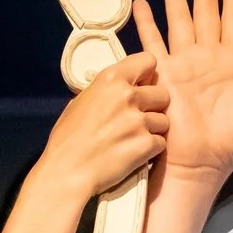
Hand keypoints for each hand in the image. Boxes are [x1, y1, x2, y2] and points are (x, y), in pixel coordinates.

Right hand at [43, 53, 170, 199]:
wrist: (67, 171)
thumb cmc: (67, 139)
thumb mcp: (80, 102)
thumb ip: (104, 92)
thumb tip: (118, 88)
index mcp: (110, 79)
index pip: (148, 61)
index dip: (147, 74)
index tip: (141, 85)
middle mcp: (128, 96)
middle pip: (163, 93)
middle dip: (154, 106)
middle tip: (139, 118)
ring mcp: (139, 121)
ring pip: (164, 120)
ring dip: (153, 129)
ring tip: (134, 139)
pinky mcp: (146, 144)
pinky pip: (161, 142)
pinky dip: (151, 149)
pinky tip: (135, 153)